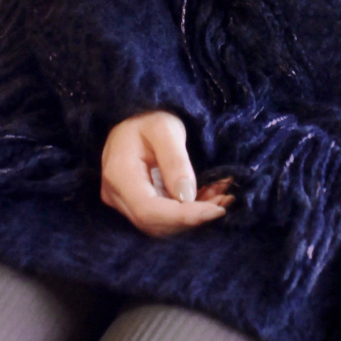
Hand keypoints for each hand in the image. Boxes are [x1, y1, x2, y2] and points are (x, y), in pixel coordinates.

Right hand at [100, 111, 231, 237]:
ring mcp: (123, 201)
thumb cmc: (148, 116)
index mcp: (119, 174)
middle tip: (225, 201)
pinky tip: (209, 197)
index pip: (149, 210)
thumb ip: (175, 161)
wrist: (134, 117)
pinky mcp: (135, 203)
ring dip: (194, 216)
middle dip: (193, 217)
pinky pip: (163, 217)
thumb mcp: (165, 128)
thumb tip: (187, 196)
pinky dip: (188, 211)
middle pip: (155, 223)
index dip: (184, 217)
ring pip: (161, 224)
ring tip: (221, 197)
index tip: (216, 211)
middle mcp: (116, 194)